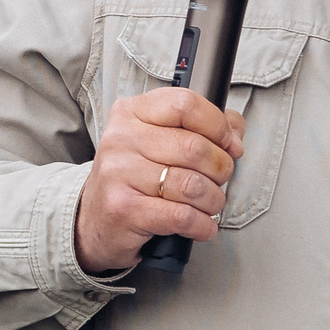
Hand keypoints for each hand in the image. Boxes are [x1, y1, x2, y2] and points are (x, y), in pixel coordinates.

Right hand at [71, 88, 247, 273]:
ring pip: (193, 185)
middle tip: (218, 179)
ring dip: (213, 201)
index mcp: (131, 113)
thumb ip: (201, 128)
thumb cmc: (134, 178)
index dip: (217, 125)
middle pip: (195, 147)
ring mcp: (118, 174)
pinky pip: (182, 216)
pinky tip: (200, 225)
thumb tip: (235, 134)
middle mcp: (120, 139)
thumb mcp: (158, 142)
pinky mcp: (124, 209)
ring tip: (208, 205)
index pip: (184, 104)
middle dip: (221, 169)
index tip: (228, 144)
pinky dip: (203, 225)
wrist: (94, 221)